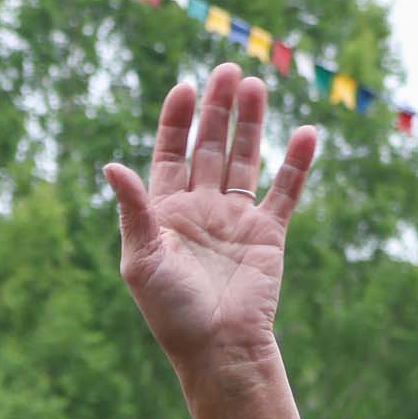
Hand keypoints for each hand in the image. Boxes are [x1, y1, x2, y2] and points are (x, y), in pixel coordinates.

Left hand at [103, 62, 318, 370]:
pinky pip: (286, 191)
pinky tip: (305, 132)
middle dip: (217, 109)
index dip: (177, 120)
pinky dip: (296, 164)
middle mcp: (201, 208)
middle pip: (211, 146)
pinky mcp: (269, 233)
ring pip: (247, 159)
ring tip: (256, 85)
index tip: (185, 88)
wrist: (218, 348)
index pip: (171, 152)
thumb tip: (112, 165)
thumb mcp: (141, 259)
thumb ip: (133, 211)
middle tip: (227, 70)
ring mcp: (236, 218)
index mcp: (165, 211)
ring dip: (252, 123)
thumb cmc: (171, 310)